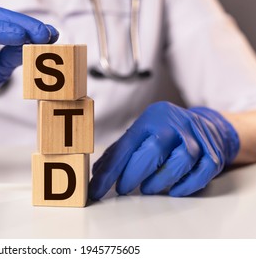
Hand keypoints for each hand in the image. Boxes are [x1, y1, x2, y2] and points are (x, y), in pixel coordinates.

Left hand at [89, 101, 239, 198]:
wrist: (208, 125)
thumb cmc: (166, 132)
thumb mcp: (141, 133)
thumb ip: (120, 151)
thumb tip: (97, 173)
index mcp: (151, 119)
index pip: (127, 144)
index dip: (110, 169)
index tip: (97, 189)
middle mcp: (174, 124)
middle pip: (154, 148)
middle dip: (134, 173)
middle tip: (123, 188)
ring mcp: (196, 137)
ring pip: (181, 159)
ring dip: (160, 179)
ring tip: (147, 189)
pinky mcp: (212, 152)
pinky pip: (203, 170)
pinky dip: (187, 184)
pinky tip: (174, 191)